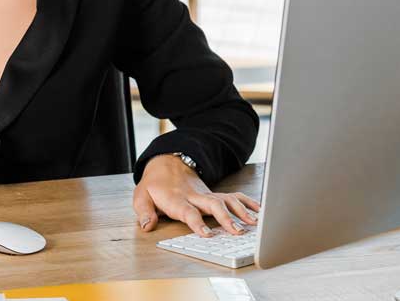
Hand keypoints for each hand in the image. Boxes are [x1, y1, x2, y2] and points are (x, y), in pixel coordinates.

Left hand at [133, 154, 260, 236]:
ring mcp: (206, 194)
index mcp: (176, 199)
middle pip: (213, 205)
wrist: (166, 164)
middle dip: (226, 218)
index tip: (208, 235)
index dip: (197, 223)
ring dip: (241, 211)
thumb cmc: (154, 185)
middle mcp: (194, 196)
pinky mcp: (214, 194)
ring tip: (254, 223)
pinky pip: (233, 196)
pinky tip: (258, 210)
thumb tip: (146, 226)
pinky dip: (247, 202)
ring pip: (226, 200)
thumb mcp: (141, 196)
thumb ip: (144, 212)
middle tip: (237, 232)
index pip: (188, 212)